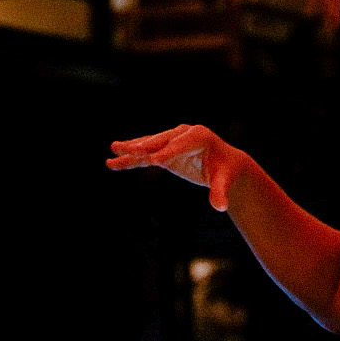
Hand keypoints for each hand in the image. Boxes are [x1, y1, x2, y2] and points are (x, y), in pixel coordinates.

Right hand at [107, 124, 250, 210]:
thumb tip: (220, 206)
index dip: (168, 152)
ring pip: (148, 146)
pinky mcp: (163, 152)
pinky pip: (144, 156)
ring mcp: (171, 141)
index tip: (154, 160)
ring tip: (114, 150)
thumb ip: (220, 192)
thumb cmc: (226, 171)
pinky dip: (130, 159)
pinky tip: (113, 162)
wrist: (225, 164)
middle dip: (145, 146)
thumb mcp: (224, 181)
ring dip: (131, 150)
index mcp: (199, 136)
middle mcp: (183, 134)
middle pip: (161, 140)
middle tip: (130, 150)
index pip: (181, 144)